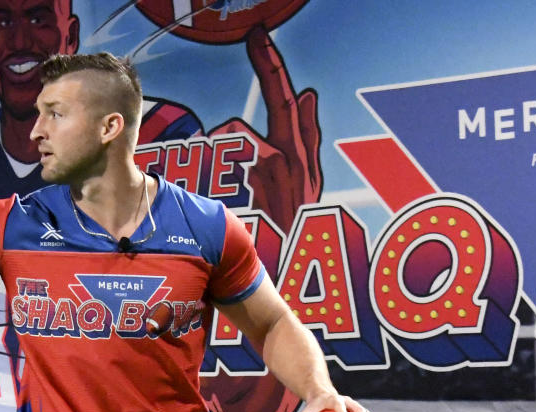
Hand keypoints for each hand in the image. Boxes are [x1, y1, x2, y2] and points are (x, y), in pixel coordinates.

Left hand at [207, 29, 321, 232]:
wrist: (294, 249)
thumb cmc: (294, 216)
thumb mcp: (307, 175)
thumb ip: (306, 134)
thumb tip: (307, 94)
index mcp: (297, 146)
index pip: (286, 98)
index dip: (273, 67)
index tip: (259, 38)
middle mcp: (292, 149)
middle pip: (281, 102)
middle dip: (271, 68)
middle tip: (259, 38)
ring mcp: (280, 163)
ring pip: (246, 135)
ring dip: (232, 148)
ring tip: (228, 171)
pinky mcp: (266, 180)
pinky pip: (239, 158)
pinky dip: (228, 165)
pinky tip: (232, 182)